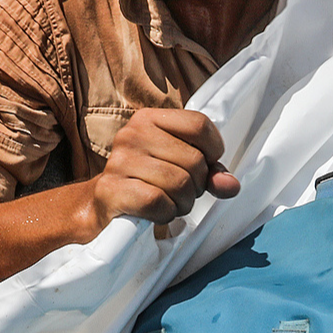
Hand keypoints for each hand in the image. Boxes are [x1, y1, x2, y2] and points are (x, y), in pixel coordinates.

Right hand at [88, 108, 241, 230]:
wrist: (102, 206)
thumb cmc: (146, 183)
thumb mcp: (180, 169)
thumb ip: (209, 173)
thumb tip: (231, 185)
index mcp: (149, 119)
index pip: (199, 124)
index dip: (213, 151)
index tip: (205, 166)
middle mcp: (132, 134)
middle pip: (194, 160)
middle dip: (196, 186)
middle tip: (180, 193)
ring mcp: (119, 162)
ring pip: (179, 183)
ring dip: (182, 203)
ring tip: (168, 203)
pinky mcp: (111, 190)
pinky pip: (158, 202)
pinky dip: (165, 213)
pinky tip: (155, 212)